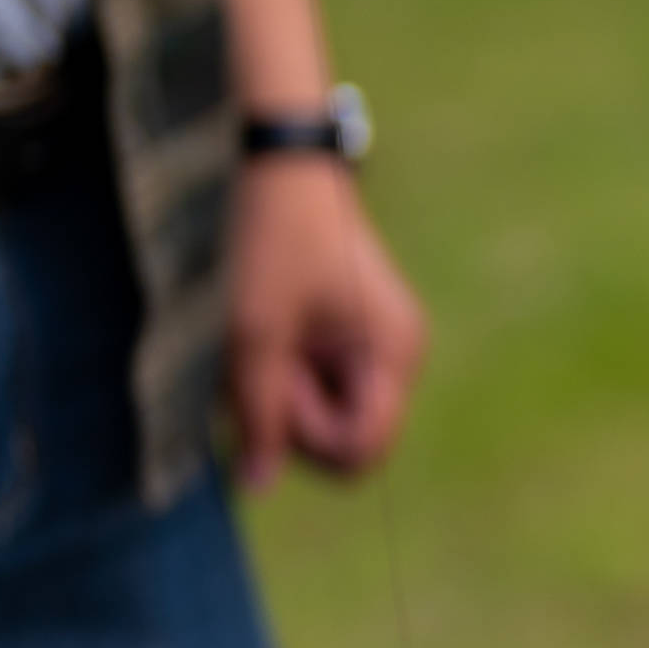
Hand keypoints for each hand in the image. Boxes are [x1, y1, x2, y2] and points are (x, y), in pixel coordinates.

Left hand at [227, 156, 427, 489]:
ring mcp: (375, 345)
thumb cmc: (267, 239)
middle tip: (256, 352)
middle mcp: (396, 355)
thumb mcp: (252, 333)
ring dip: (279, 389)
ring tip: (257, 333)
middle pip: (344, 439)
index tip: (274, 384)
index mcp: (392, 353)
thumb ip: (259, 416)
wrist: (273, 162)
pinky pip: (318, 384)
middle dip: (290, 412)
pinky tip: (265, 331)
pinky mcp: (350, 333)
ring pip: (325, 413)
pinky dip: (282, 371)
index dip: (306, 438)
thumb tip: (258, 485)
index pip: (360, 451)